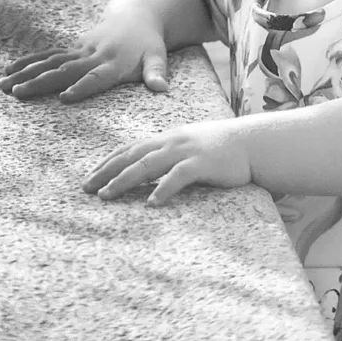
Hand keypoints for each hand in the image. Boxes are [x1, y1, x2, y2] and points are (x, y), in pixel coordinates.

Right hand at [0, 7, 169, 102]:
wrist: (137, 15)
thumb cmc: (149, 44)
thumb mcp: (158, 57)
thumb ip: (157, 73)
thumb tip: (162, 89)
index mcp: (114, 62)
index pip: (97, 77)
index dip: (82, 86)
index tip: (65, 97)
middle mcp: (93, 56)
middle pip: (65, 70)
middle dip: (41, 82)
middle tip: (19, 92)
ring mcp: (80, 50)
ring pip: (50, 62)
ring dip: (27, 73)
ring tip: (4, 86)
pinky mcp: (72, 48)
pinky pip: (47, 55)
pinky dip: (28, 62)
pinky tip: (7, 71)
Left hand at [83, 118, 251, 206]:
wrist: (255, 142)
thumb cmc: (224, 148)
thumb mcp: (192, 145)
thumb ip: (172, 154)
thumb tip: (151, 170)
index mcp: (168, 138)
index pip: (130, 148)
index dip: (108, 162)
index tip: (90, 176)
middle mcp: (172, 142)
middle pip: (132, 156)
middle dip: (106, 172)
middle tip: (86, 189)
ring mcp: (186, 152)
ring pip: (147, 165)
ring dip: (124, 181)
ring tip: (107, 195)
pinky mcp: (202, 164)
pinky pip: (177, 177)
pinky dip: (162, 190)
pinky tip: (151, 203)